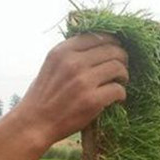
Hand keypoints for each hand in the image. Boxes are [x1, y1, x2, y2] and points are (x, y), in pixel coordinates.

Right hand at [14, 34, 128, 147]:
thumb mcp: (52, 66)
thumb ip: (70, 56)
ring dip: (124, 76)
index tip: (116, 52)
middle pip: (112, 50)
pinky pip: (118, 90)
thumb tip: (97, 49)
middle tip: (121, 70)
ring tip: (120, 84)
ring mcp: (83, 81)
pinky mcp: (92, 100)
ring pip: (118, 68)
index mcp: (62, 51)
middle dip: (122, 59)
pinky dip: (121, 94)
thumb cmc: (44, 97)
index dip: (112, 43)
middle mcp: (73, 62)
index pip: (97, 36)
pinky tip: (117, 99)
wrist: (35, 123)